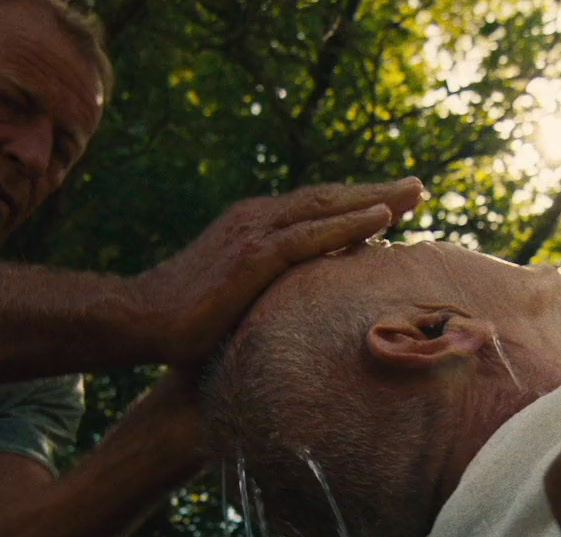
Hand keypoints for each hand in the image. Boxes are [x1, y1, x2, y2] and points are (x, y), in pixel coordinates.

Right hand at [132, 177, 424, 370]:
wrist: (141, 318)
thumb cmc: (184, 323)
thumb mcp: (238, 303)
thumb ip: (271, 298)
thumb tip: (303, 323)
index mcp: (255, 228)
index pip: (316, 210)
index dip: (356, 205)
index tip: (394, 206)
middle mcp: (258, 219)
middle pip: (329, 199)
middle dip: (376, 193)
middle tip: (419, 188)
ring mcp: (256, 233)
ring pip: (327, 208)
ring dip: (374, 201)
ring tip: (414, 195)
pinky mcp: (254, 255)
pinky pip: (311, 235)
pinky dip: (349, 225)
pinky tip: (381, 221)